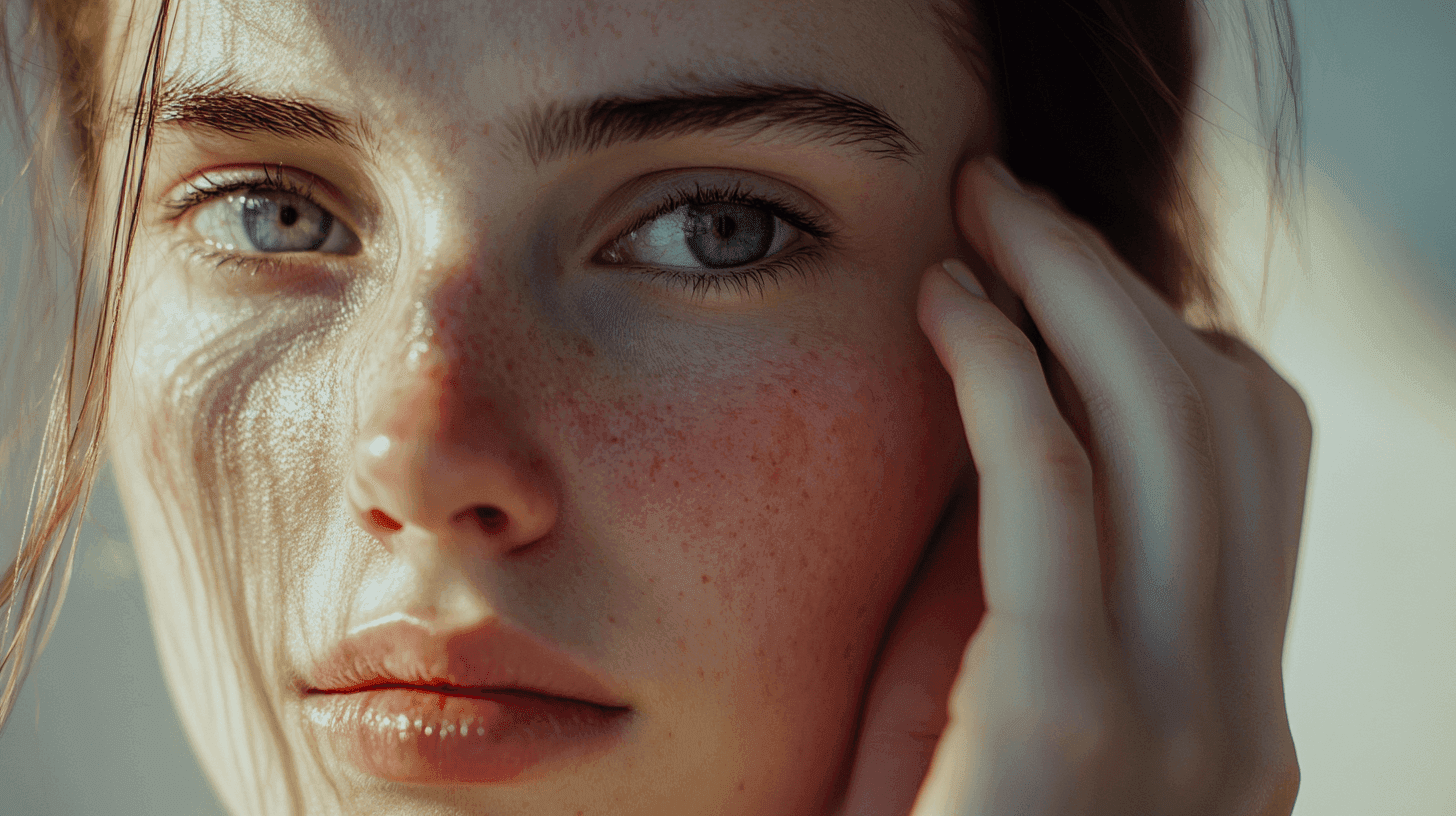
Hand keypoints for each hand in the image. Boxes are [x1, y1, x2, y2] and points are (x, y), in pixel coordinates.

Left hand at [835, 156, 1310, 814]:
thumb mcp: (999, 727)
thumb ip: (1026, 606)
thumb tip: (1000, 445)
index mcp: (1230, 710)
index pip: (1258, 463)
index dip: (1169, 341)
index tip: (1057, 280)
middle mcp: (1238, 709)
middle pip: (1229, 416)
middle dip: (1120, 280)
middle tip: (1013, 200)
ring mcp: (1181, 721)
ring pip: (1170, 426)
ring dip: (1072, 288)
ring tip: (981, 215)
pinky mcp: (1074, 724)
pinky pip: (1057, 493)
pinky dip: (1006, 373)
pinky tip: (946, 306)